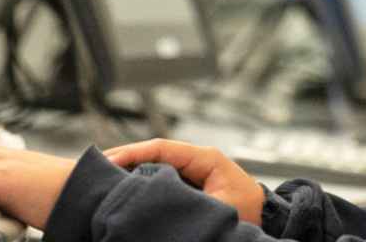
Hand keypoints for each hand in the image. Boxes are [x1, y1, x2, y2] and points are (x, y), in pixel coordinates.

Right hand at [104, 139, 264, 224]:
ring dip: (132, 167)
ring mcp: (194, 167)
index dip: (133, 153)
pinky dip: (143, 177)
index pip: (162, 148)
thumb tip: (158, 204)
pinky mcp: (191, 179)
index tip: (109, 161)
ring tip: (104, 174)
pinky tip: (125, 185)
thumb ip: (189, 202)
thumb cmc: (250, 215)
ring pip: (155, 162)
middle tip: (96, 167)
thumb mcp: (218, 208)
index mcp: (206, 158)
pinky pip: (162, 173)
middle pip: (154, 152)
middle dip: (126, 158)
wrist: (268, 218)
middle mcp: (198, 158)